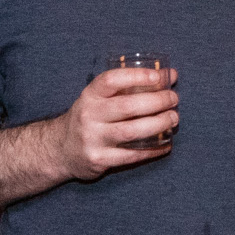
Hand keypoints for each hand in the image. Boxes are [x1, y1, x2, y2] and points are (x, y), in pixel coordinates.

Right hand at [60, 65, 177, 179]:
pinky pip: (131, 155)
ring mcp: (93, 139)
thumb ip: (129, 88)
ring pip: (132, 131)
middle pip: (127, 106)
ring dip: (158, 124)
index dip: (136, 76)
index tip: (158, 76)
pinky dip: (152, 149)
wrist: (60, 149)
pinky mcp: (99, 159)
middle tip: (174, 99)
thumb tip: (170, 75)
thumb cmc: (89, 118)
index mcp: (89, 95)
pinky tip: (165, 144)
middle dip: (157, 101)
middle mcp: (89, 115)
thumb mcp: (98, 99)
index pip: (111, 80)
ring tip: (173, 118)